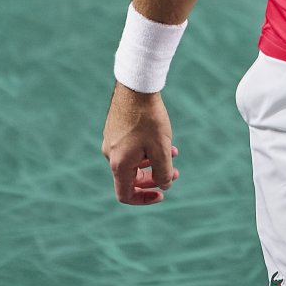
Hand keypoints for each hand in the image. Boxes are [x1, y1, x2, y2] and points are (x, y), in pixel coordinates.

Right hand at [102, 82, 179, 204]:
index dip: (143, 199)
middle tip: (174, 173)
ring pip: (133, 160)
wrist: (136, 87)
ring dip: (153, 161)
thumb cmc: (149, 119)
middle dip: (154, 178)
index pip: (125, 195)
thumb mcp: (161, 150)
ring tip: (174, 153)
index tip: (161, 194)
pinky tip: (164, 139)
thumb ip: (163, 173)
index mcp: (119, 164)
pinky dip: (147, 149)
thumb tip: (164, 185)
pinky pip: (130, 147)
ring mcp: (111, 140)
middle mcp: (111, 154)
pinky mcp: (115, 128)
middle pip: (130, 178)